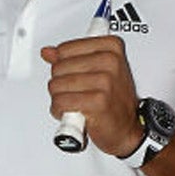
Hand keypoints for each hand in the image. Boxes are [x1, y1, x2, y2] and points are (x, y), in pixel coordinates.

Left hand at [41, 36, 142, 156]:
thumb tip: (47, 52)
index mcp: (110, 47)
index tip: (72, 74)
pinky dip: (59, 110)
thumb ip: (70, 58)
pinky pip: (60, 102)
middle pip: (58, 67)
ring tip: (73, 102)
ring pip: (56, 85)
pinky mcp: (98, 101)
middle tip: (74, 92)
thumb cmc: (113, 99)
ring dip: (59, 98)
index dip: (61, 65)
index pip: (64, 49)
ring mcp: (105, 81)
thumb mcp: (95, 70)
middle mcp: (110, 61)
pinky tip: (71, 112)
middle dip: (59, 84)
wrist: (127, 128)